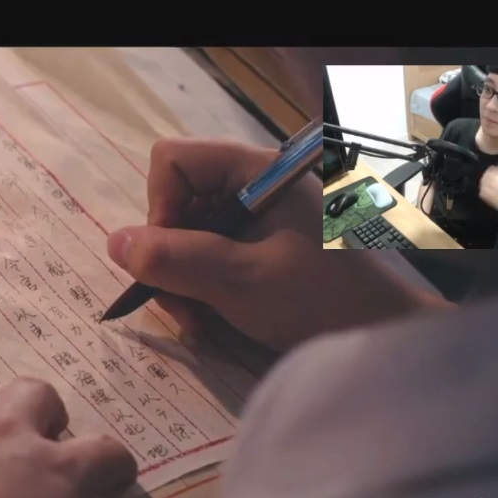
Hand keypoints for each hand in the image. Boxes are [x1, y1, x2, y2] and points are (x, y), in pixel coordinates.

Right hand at [106, 138, 450, 350]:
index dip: (160, 207)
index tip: (170, 257)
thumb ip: (174, 259)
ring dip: (181, 279)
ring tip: (197, 321)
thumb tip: (113, 243)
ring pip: (187, 232)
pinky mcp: (262, 243)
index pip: (173, 161)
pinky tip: (211, 318)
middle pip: (176, 200)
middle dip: (168, 255)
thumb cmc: (320, 300)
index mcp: (257, 171)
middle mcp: (254, 183)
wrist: (383, 336)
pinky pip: (209, 252)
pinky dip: (201, 286)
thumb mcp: (240, 280)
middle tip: (180, 305)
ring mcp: (259, 214)